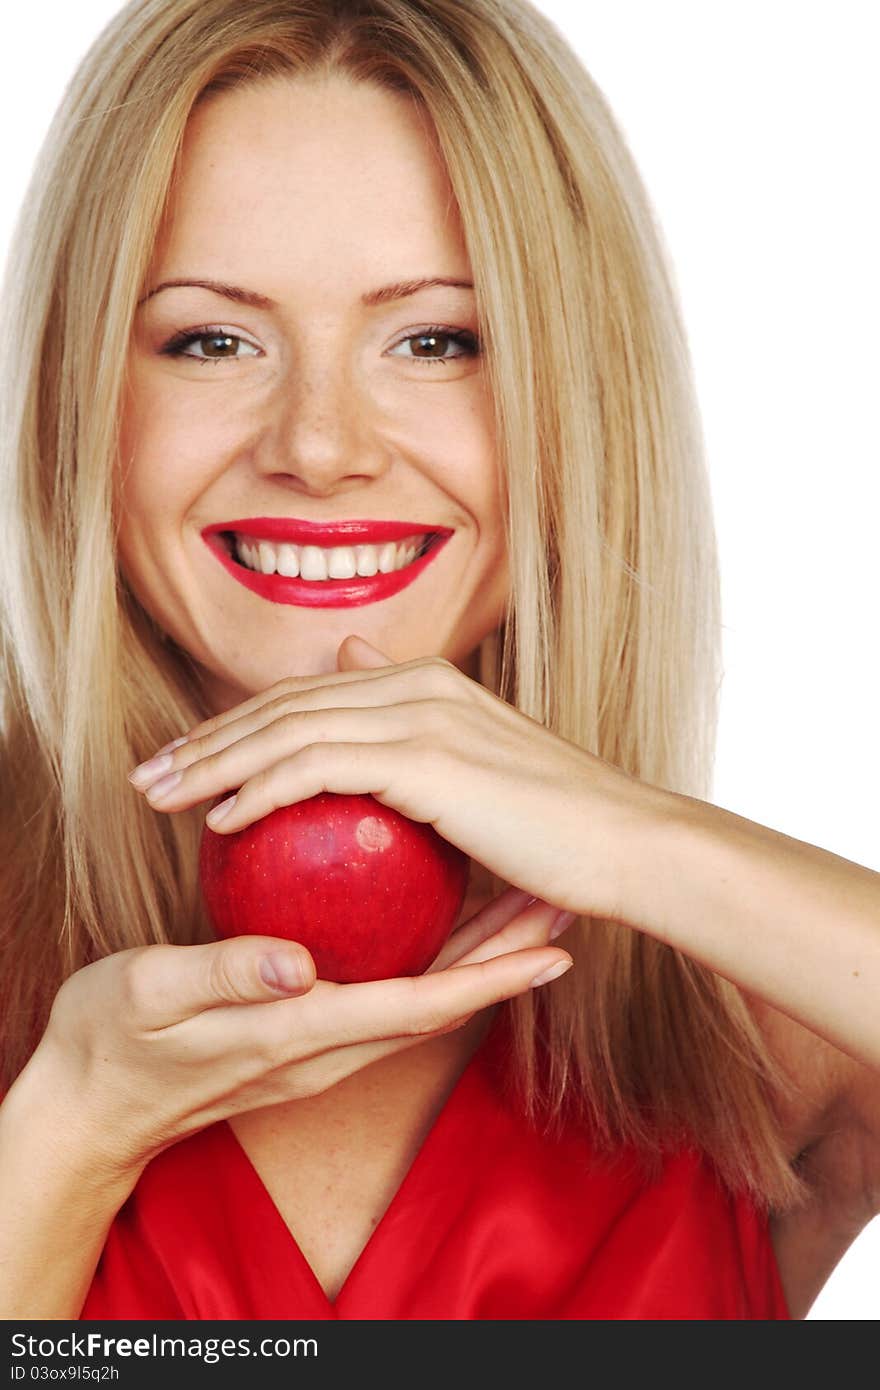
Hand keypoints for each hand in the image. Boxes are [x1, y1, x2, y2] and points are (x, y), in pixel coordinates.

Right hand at [31, 888, 572, 1177]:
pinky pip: (388, 989)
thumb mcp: (148, 996)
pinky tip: (442, 911)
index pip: (416, 1005)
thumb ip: (222, 977)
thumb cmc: (113, 1041)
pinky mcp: (307, 1026)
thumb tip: (298, 963)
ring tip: (531, 901)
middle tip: (566, 905)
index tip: (552, 950)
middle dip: (510, 961)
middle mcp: (325, 1043)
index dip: (490, 978)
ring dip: (482, 955)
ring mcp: (319, 1040)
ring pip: (423, 995)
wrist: (94, 1100)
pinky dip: (430, 954)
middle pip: (442, 1000)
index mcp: (298, 1033)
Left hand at [129, 635, 654, 916]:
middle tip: (150, 776)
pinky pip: (316, 764)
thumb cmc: (559, 840)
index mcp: (427, 687)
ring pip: (285, 727)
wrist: (626, 845)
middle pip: (282, 703)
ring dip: (212, 760)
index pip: (309, 698)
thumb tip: (371, 790)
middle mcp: (418, 684)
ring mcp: (420, 712)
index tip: (191, 764)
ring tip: (160, 797)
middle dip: (205, 737)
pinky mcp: (424, 752)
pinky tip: (222, 820)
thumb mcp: (483, 799)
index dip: (240, 726)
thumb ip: (420, 777)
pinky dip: (260, 788)